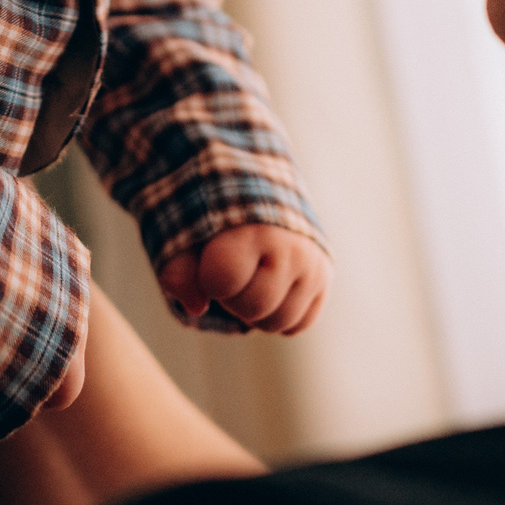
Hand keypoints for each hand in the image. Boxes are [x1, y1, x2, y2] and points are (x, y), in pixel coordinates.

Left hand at [156, 224, 330, 334]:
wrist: (256, 180)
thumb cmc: (213, 210)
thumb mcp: (185, 228)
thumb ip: (179, 268)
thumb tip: (196, 308)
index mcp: (254, 228)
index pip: (223, 280)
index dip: (209, 278)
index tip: (211, 258)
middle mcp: (292, 247)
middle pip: (254, 309)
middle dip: (234, 299)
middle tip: (231, 271)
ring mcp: (313, 264)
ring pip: (279, 323)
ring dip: (256, 311)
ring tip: (250, 278)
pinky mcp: (325, 277)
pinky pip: (298, 324)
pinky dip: (279, 316)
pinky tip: (269, 288)